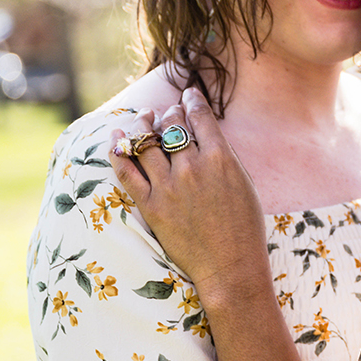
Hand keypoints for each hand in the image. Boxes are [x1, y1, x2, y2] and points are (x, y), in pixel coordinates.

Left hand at [107, 87, 268, 299]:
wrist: (230, 266)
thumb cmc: (245, 228)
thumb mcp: (245, 183)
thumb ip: (225, 157)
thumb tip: (207, 135)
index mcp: (220, 158)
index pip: (200, 117)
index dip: (192, 100)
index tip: (188, 94)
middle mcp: (192, 167)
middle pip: (172, 127)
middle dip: (170, 112)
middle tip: (168, 110)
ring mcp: (169, 186)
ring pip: (146, 143)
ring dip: (142, 125)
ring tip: (142, 118)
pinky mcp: (151, 205)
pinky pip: (127, 172)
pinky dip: (118, 152)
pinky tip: (115, 140)